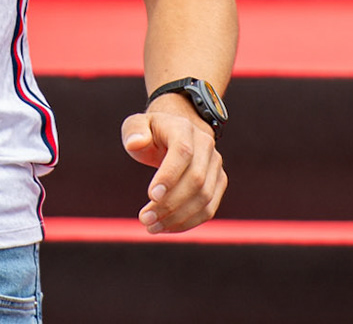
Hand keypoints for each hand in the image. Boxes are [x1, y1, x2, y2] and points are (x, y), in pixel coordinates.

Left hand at [121, 96, 226, 233]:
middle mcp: (205, 145)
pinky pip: (208, 209)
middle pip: (195, 180)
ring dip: (178, 217)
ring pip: (204, 198)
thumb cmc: (151, 132)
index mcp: (184, 128)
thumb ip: (134, 132)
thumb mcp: (136, 125)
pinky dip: (188, 222)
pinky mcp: (218, 182)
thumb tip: (134, 143)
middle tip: (144, 218)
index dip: (169, 175)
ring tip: (151, 226)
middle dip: (170, 204)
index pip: (182, 152)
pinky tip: (166, 227)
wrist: (175, 134)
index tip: (151, 196)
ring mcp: (215, 165)